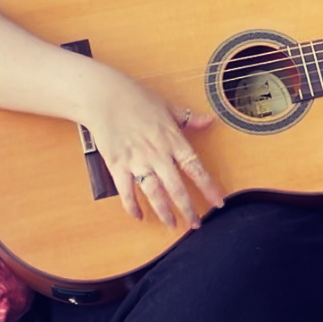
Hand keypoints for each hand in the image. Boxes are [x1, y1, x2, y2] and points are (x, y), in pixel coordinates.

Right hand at [79, 66, 222, 227]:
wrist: (104, 96)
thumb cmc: (136, 98)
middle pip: (177, 188)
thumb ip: (190, 118)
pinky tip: (139, 216)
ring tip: (172, 225)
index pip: (196, 168)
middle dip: (188, 208)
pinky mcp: (118, 166)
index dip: (209, 187)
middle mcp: (157, 153)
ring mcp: (137, 161)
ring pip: (154, 194)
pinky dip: (132, 206)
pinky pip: (127, 192)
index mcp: (172, 139)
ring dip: (164, 212)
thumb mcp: (168, 106)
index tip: (218, 202)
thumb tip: (210, 120)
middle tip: (196, 223)